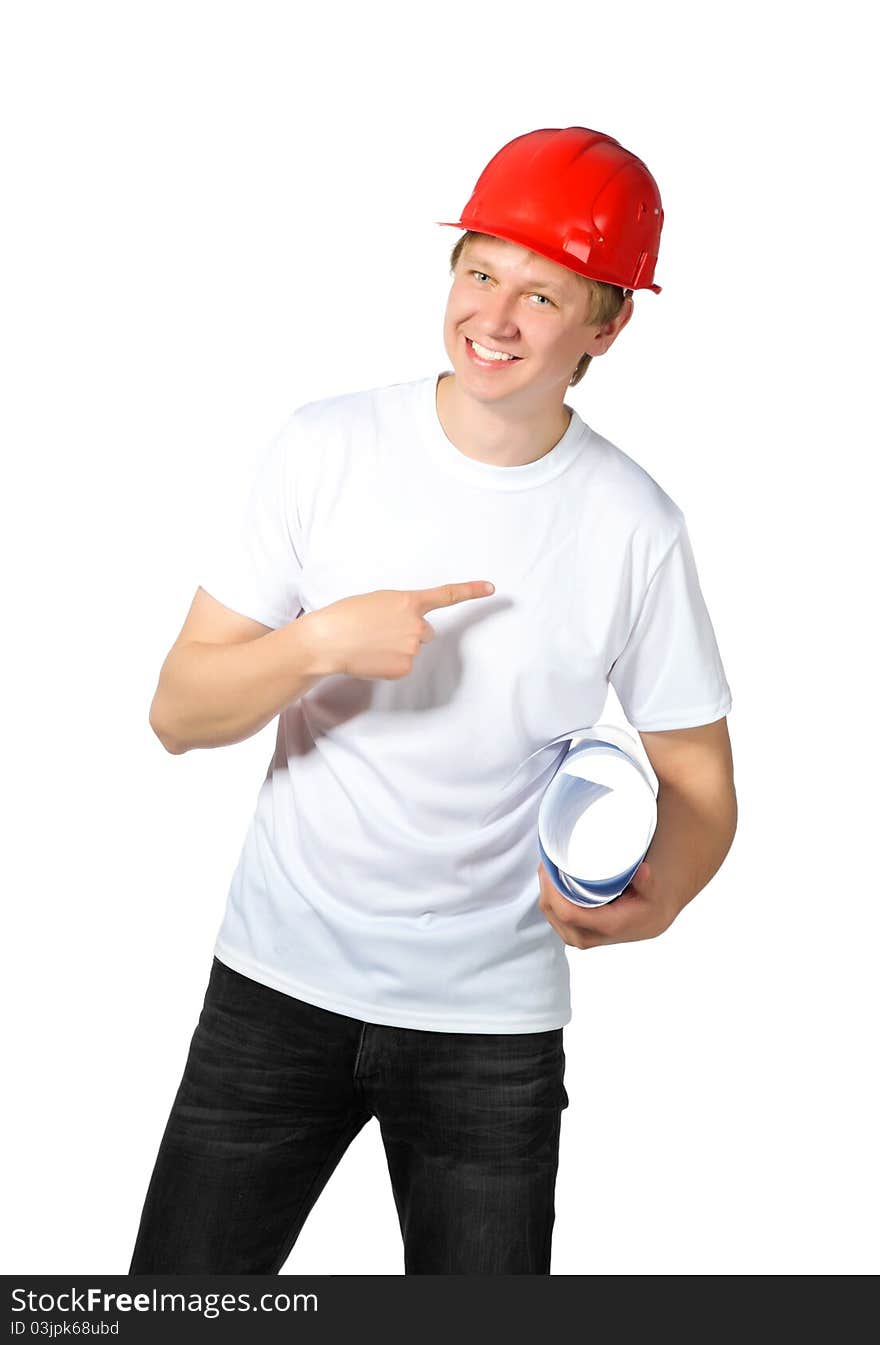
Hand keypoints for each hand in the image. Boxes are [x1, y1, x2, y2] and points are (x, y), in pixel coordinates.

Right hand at [305, 581, 494, 679]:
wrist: (327, 640)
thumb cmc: (346, 616)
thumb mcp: (378, 601)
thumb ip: (401, 609)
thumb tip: (411, 627)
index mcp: (408, 601)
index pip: (446, 595)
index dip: (471, 591)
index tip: (491, 588)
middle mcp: (416, 625)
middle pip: (425, 632)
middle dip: (409, 632)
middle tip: (381, 632)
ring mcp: (412, 648)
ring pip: (412, 649)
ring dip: (397, 647)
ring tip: (371, 643)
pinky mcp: (404, 668)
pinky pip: (403, 665)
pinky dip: (390, 663)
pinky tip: (372, 657)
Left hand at [537, 859, 676, 949]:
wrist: (646, 923)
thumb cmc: (646, 906)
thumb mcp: (652, 893)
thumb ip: (647, 882)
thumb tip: (643, 869)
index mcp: (604, 926)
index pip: (568, 913)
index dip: (553, 890)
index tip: (551, 867)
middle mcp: (586, 936)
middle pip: (552, 909)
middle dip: (546, 883)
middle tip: (549, 858)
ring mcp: (576, 937)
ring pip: (548, 911)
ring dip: (545, 888)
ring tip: (549, 865)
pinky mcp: (570, 934)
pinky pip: (550, 914)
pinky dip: (548, 895)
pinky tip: (551, 879)